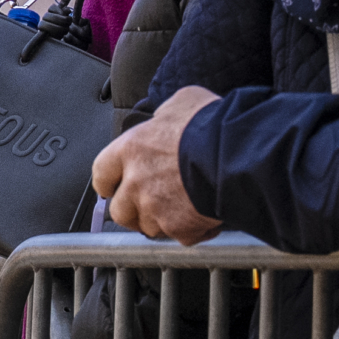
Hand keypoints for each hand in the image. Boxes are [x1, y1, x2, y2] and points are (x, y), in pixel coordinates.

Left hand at [93, 86, 224, 245]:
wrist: (237, 154)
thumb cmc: (210, 124)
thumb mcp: (181, 102)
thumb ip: (165, 115)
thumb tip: (165, 118)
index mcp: (130, 150)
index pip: (101, 174)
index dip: (108, 183)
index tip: (113, 186)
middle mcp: (136, 183)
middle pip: (120, 211)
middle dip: (132, 210)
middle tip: (148, 204)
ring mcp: (156, 209)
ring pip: (148, 227)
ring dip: (161, 221)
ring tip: (180, 210)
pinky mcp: (180, 228)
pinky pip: (182, 236)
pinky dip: (193, 231)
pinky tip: (205, 219)